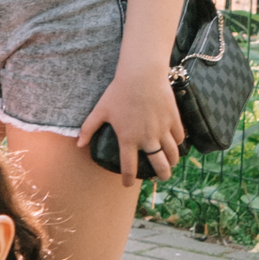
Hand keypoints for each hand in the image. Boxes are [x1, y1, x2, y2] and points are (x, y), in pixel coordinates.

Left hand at [80, 66, 185, 188]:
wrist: (141, 75)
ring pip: (173, 154)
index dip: (128, 179)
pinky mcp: (174, 119)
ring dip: (172, 162)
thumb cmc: (118, 92)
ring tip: (171, 164)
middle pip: (160, 166)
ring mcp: (162, 129)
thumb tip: (78, 144)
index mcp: (128, 139)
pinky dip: (179, 142)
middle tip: (161, 178)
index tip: (127, 184)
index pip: (129, 167)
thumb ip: (88, 129)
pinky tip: (176, 143)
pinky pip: (180, 137)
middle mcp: (147, 138)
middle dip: (162, 175)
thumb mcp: (100, 110)